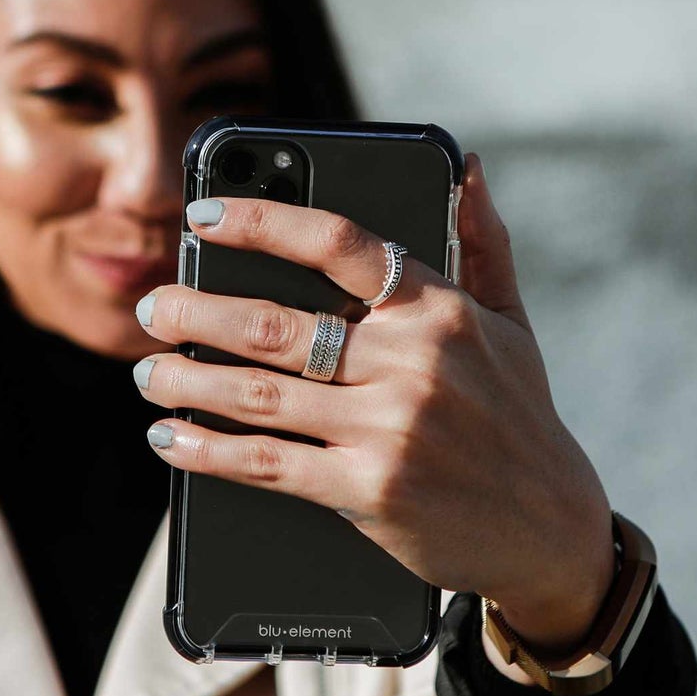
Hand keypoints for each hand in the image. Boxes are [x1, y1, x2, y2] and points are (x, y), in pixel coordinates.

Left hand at [132, 152, 616, 655]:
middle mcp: (412, 363)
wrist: (550, 530)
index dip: (262, 221)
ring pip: (257, 393)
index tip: (202, 215)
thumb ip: (480, 243)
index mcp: (438, 311)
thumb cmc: (520, 418)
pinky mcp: (367, 489)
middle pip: (275, 324)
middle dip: (196, 314)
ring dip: (186, 381)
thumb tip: (466, 165)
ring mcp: (388, 428)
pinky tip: (171, 437)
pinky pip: (265, 463)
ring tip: (146, 372)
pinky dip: (206, 450)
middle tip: (153, 307)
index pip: (338, 243)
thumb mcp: (510, 324)